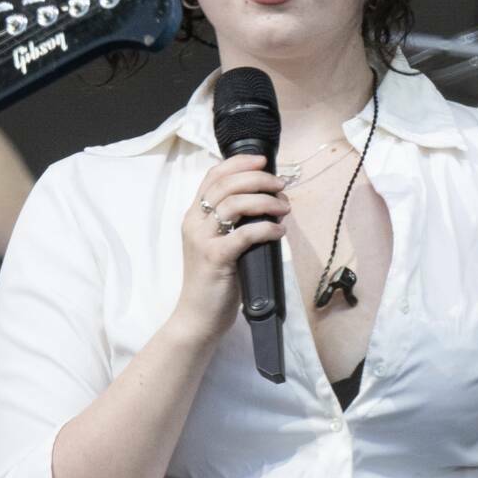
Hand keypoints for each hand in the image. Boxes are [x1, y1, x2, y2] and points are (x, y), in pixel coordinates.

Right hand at [173, 154, 288, 338]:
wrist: (197, 317)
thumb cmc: (213, 282)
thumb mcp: (218, 245)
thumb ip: (232, 224)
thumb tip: (267, 205)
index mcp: (194, 217)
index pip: (212, 176)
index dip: (238, 163)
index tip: (262, 161)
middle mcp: (194, 223)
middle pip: (225, 185)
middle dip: (258, 179)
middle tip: (280, 186)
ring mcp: (203, 240)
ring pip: (233, 204)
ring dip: (264, 201)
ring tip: (283, 208)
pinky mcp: (215, 259)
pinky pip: (244, 234)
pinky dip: (266, 228)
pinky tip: (279, 231)